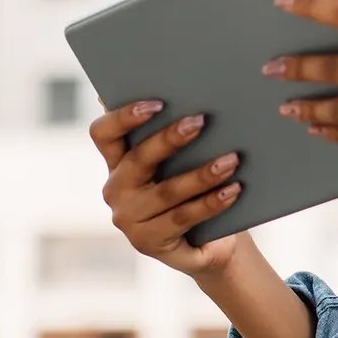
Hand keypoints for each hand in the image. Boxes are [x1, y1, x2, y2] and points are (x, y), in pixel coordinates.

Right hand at [89, 95, 244, 277]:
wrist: (212, 240)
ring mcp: (130, 218)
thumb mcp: (185, 159)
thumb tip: (200, 94)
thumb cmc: (197, 186)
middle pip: (138, 159)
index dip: (123, 117)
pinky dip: (210, 203)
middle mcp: (117, 188)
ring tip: (231, 160)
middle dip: (170, 139)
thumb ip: (179, 131)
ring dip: (201, 174)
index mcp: (118, 160)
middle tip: (201, 121)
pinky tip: (233, 190)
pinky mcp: (149, 242)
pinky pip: (182, 218)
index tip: (157, 102)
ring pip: (166, 192)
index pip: (104, 134)